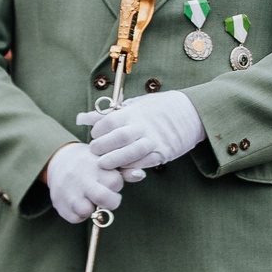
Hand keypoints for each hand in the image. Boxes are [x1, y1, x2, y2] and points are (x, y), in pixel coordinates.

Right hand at [46, 141, 123, 223]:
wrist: (58, 159)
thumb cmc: (90, 162)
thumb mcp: (106, 159)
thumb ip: (124, 169)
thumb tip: (140, 175)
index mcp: (95, 166)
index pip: (116, 182)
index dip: (116, 184)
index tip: (109, 181)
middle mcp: (82, 179)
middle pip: (104, 198)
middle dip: (111, 202)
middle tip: (107, 197)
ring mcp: (69, 192)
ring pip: (87, 211)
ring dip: (92, 209)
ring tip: (90, 200)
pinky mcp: (59, 203)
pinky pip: (75, 218)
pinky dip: (80, 215)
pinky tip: (80, 204)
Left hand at [80, 90, 203, 182]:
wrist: (191, 112)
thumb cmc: (159, 107)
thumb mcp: (134, 105)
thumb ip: (107, 114)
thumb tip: (80, 119)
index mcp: (134, 112)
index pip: (109, 122)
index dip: (98, 131)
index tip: (95, 135)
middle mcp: (143, 126)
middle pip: (117, 138)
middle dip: (102, 147)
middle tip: (95, 152)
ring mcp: (154, 140)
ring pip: (130, 153)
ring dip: (115, 160)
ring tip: (104, 164)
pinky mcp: (163, 152)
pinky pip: (144, 163)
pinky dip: (131, 167)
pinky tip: (123, 167)